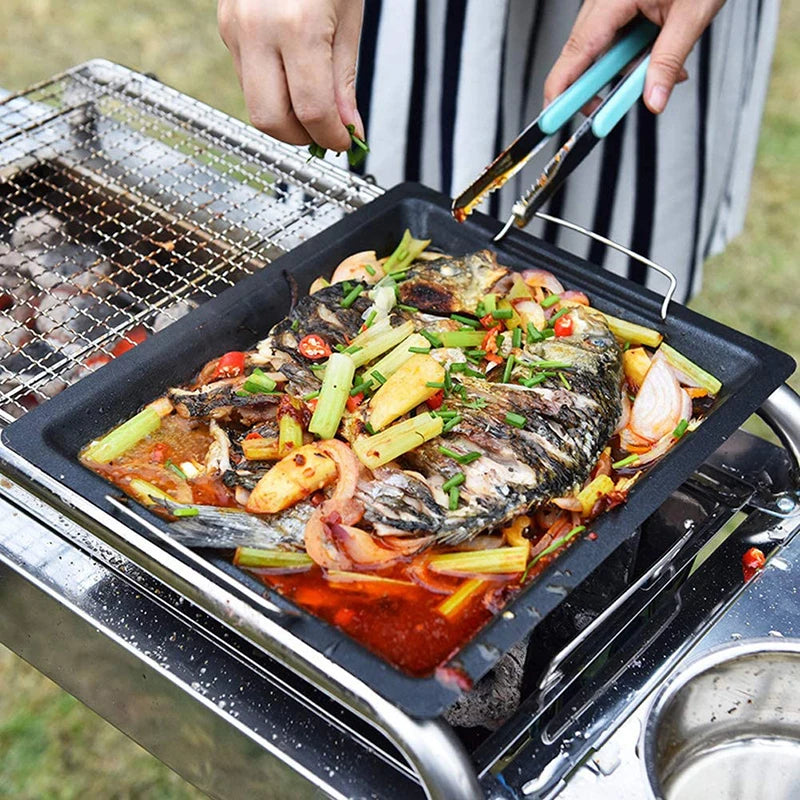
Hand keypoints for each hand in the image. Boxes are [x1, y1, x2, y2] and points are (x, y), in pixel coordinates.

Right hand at [218, 0, 363, 150]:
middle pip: (269, 119)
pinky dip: (273, 92)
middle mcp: (257, 30)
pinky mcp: (226, 28)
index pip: (311, 110)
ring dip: (286, 117)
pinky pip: (248, 79)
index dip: (330, 137)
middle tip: (324, 133)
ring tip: (312, 107)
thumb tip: (347, 129)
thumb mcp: (347, 20)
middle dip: (300, 137)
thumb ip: (343, 81)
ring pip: (254, 104)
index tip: (344, 142)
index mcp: (297, 27)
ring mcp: (235, 29)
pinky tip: (291, 79)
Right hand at [544, 0, 724, 114]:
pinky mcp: (619, 8)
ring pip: (602, 52)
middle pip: (584, 56)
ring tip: (664, 66)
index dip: (561, 89)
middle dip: (604, 84)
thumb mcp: (691, 15)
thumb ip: (669, 61)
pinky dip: (635, 55)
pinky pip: (616, 41)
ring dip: (628, 69)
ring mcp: (608, 4)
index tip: (552, 117)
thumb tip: (653, 99)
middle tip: (618, 106)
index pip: (577, 51)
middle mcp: (602, 1)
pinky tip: (658, 52)